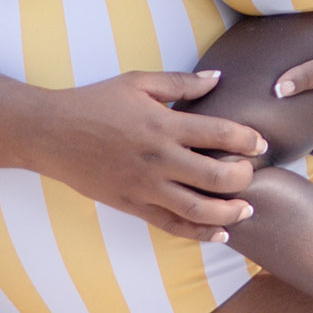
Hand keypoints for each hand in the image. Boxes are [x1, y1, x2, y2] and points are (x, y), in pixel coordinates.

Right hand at [35, 69, 265, 242]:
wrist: (51, 132)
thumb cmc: (94, 102)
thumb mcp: (137, 82)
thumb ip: (180, 82)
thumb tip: (218, 78)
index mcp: (163, 124)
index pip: (220, 133)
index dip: (247, 139)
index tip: (260, 142)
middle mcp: (158, 158)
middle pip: (217, 176)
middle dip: (244, 177)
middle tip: (253, 173)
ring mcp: (145, 186)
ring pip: (199, 209)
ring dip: (229, 212)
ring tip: (246, 208)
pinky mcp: (132, 205)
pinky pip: (172, 225)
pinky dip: (200, 233)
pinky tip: (220, 233)